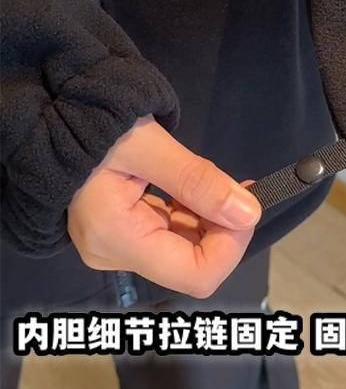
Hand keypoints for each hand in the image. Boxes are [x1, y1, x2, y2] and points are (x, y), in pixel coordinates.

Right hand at [68, 115, 260, 296]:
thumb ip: (198, 181)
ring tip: (208, 183)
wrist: (55, 112)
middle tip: (236, 188)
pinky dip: (193, 217)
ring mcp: (116, 248)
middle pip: (193, 266)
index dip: (231, 246)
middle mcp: (113, 254)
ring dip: (210, 221)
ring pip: (186, 252)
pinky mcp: (122, 236)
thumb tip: (247, 213)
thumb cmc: (94, 122)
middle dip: (223, 230)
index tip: (244, 205)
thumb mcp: (150, 145)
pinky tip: (192, 190)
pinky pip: (172, 238)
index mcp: (115, 238)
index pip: (196, 275)